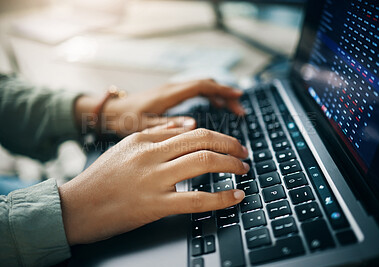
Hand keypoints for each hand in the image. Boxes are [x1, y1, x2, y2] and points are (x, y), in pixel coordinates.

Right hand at [59, 125, 248, 244]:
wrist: (75, 207)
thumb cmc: (100, 179)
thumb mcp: (125, 148)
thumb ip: (155, 136)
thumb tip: (183, 127)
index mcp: (145, 139)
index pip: (192, 130)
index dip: (218, 136)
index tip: (230, 144)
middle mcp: (151, 154)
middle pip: (202, 140)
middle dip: (230, 145)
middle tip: (243, 153)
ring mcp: (153, 179)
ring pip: (203, 162)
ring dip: (231, 164)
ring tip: (242, 169)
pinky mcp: (155, 205)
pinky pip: (197, 199)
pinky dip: (222, 197)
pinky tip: (236, 196)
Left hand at [75, 79, 244, 135]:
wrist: (110, 112)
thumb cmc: (124, 120)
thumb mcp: (144, 127)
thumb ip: (168, 126)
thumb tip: (193, 126)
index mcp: (169, 94)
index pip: (201, 86)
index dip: (222, 90)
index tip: (238, 98)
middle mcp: (172, 88)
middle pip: (206, 84)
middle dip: (226, 94)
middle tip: (240, 110)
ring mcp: (172, 90)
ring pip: (202, 87)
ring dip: (219, 95)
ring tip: (233, 110)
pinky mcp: (170, 95)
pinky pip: (195, 91)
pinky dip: (209, 97)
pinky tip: (215, 108)